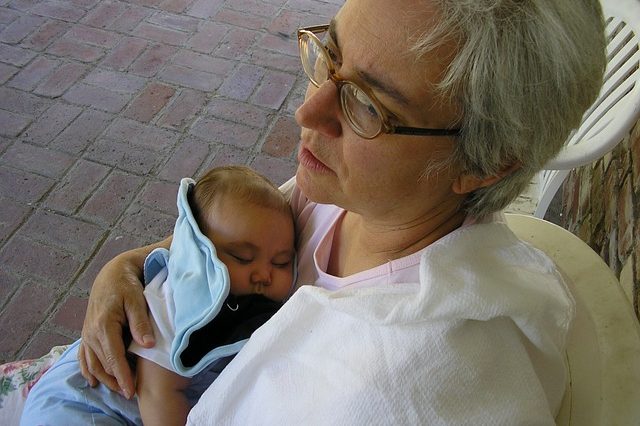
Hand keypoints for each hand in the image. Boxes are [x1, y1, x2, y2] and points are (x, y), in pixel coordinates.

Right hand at [78, 250, 155, 398]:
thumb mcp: (136, 300)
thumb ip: (140, 322)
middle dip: (116, 381)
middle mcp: (91, 333)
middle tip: (131, 394)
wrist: (112, 274)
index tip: (130, 391)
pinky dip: (88, 370)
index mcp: (104, 325)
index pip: (114, 358)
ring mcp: (86, 334)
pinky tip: (94, 381)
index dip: (122, 376)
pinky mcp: (87, 334)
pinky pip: (84, 357)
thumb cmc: (127, 286)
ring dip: (104, 379)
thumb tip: (148, 344)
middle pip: (103, 365)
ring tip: (119, 390)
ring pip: (93, 364)